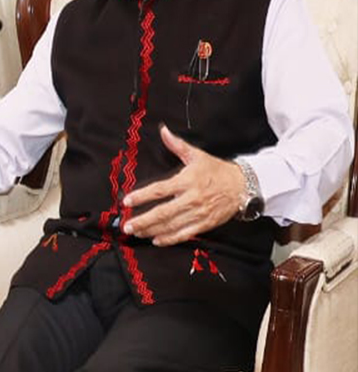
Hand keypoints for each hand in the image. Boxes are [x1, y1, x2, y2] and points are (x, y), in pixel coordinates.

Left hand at [120, 125, 245, 245]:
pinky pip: (185, 234)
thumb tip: (164, 131)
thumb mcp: (197, 156)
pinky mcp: (206, 224)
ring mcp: (199, 213)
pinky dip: (170, 239)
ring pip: (172, 225)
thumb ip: (177, 145)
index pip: (160, 190)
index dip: (142, 196)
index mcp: (187, 181)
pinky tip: (156, 240)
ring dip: (152, 230)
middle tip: (127, 225)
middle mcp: (192, 198)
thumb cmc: (217, 171)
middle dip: (143, 220)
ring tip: (136, 232)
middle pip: (163, 212)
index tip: (127, 201)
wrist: (244, 186)